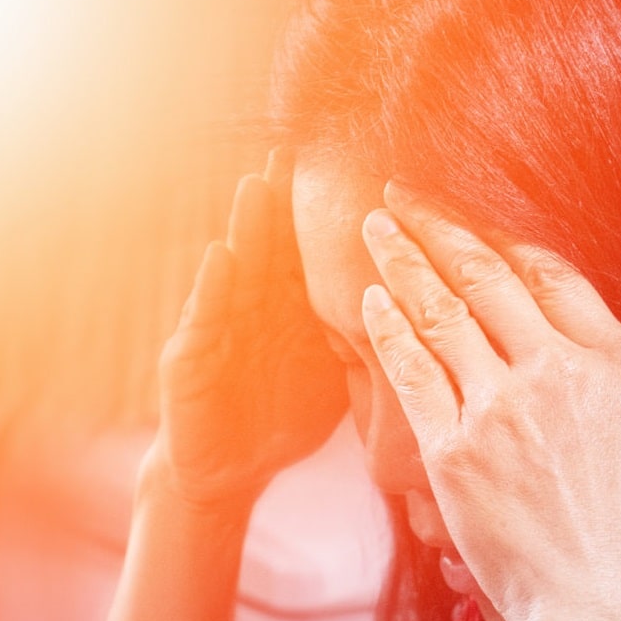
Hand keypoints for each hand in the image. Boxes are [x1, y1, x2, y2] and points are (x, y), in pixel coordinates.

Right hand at [149, 151, 347, 509]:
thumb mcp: (335, 375)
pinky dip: (211, 288)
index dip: (331, 216)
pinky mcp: (189, 359)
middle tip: (301, 148)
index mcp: (294, 312)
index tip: (356, 168)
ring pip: (238, 270)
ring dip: (247, 227)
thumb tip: (432, 319)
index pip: (314, 253)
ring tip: (258, 184)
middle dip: (286, 200)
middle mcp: (257, 309)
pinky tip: (221, 256)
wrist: (229, 472)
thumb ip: (367, 341)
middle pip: (275, 247)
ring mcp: (220, 328)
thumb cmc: (283, 420)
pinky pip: (203, 319)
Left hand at [359, 184, 620, 620]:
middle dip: (441, 229)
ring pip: (443, 314)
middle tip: (404, 195)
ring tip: (377, 225)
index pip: (553, 277)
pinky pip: (415, 373)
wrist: (600, 617)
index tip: (480, 217)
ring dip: (405, 262)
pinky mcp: (454, 452)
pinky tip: (372, 300)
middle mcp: (555, 372)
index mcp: (618, 366)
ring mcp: (499, 409)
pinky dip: (391, 330)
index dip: (509, 240)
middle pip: (487, 279)